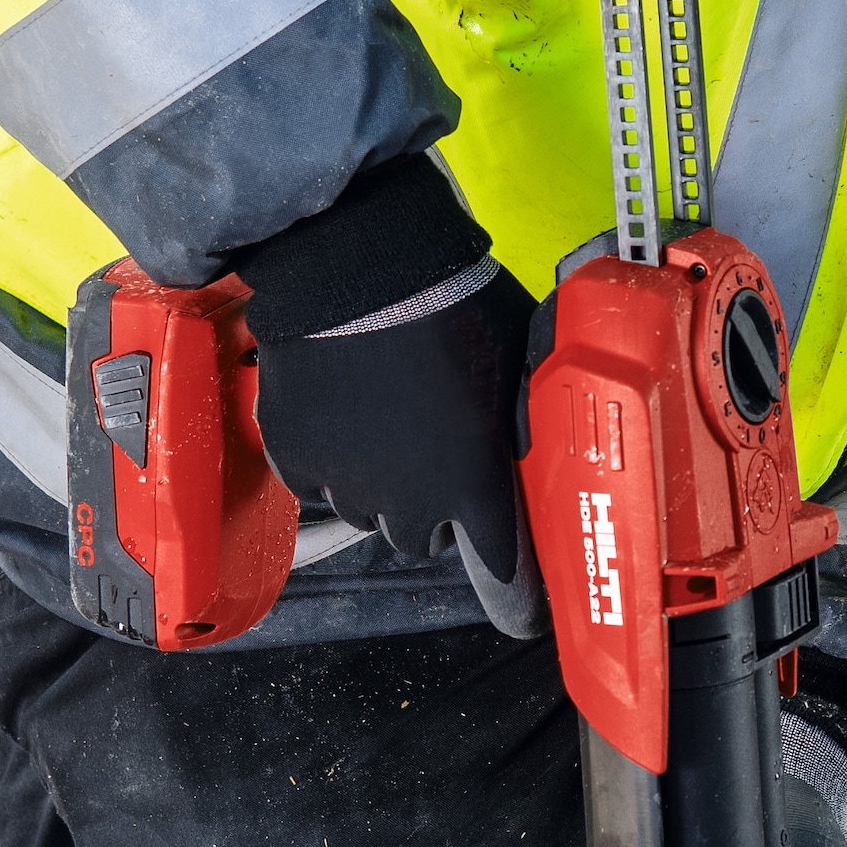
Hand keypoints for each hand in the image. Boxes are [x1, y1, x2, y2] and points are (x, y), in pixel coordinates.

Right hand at [235, 165, 536, 629]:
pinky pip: (315, 483)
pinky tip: (342, 414)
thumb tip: (551, 434)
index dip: (506, 565)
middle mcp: (411, 503)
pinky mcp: (295, 459)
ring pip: (366, 513)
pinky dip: (328, 460)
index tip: (512, 578)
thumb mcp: (516, 365)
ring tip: (386, 424)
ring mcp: (347, 484)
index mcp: (475, 484)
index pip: (502, 564)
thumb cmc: (453, 305)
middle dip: (431, 509)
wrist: (362, 268)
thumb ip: (523, 422)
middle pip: (422, 540)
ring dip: (379, 485)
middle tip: (434, 453)